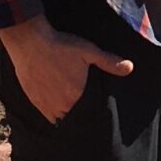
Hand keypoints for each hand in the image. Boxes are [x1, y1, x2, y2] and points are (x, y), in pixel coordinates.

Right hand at [0, 18, 132, 122]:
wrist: (30, 42)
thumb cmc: (61, 46)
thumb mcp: (89, 51)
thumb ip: (109, 62)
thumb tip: (130, 68)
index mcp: (76, 97)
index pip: (87, 114)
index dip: (91, 112)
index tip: (95, 108)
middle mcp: (60, 105)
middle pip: (73, 117)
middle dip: (79, 113)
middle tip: (83, 106)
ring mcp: (45, 104)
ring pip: (59, 117)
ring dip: (65, 113)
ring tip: (70, 105)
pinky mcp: (33, 100)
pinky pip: (46, 114)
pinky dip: (52, 111)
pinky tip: (56, 102)